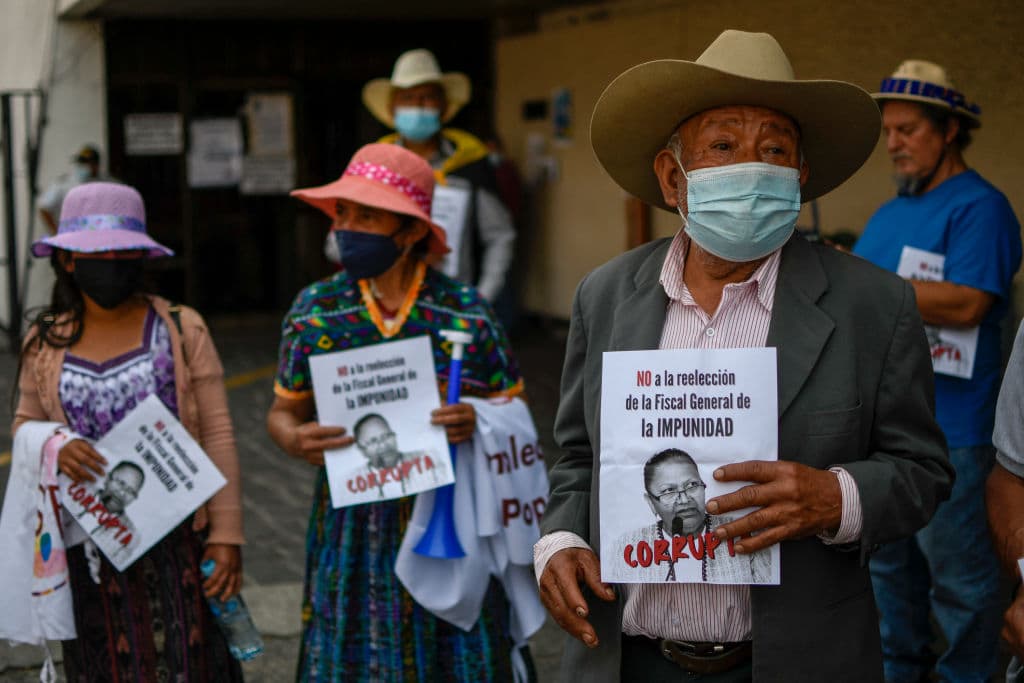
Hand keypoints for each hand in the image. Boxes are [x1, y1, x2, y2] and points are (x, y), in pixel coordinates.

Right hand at [57, 438, 106, 482]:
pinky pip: (69, 473)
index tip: (106, 464)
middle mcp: (71, 451)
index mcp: (78, 444)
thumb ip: (90, 450)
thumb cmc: (75, 446)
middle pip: (85, 460)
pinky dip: (76, 478)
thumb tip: (101, 460)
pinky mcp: (61, 465)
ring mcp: (65, 459)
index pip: (90, 451)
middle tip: (102, 474)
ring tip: (94, 480)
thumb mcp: (82, 443)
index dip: (99, 457)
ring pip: (77, 468)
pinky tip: (82, 481)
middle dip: (95, 467)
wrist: (57, 446)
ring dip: (86, 475)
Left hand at [201, 543, 241, 600]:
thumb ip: (204, 565)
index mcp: (221, 565)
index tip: (202, 586)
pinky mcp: (240, 567)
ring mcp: (236, 568)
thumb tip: (200, 575)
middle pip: (221, 584)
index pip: (213, 579)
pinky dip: (237, 587)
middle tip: (207, 595)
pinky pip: (240, 580)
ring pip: (232, 585)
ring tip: (223, 599)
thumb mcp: (207, 554)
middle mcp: (230, 568)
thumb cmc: (217, 544)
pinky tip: (235, 593)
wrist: (229, 537)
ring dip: (227, 593)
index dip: (207, 585)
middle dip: (213, 591)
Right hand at [285, 422, 352, 465]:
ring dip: (339, 452)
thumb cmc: (305, 431)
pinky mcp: (311, 462)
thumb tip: (340, 429)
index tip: (344, 429)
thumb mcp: (310, 426)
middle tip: (351, 439)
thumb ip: (323, 427)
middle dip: (341, 442)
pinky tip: (342, 454)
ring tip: (349, 448)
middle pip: (327, 445)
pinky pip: (325, 461)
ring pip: (327, 455)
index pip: (323, 432)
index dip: (335, 431)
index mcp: (305, 434)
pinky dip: (334, 458)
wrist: (290, 442)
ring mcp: (308, 455)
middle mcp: (306, 446)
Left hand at [431, 403, 475, 443]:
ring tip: (436, 428)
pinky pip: (457, 439)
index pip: (454, 408)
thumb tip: (435, 411)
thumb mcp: (454, 405)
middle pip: (456, 419)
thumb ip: (445, 405)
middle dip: (442, 420)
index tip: (432, 413)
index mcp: (467, 407)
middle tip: (432, 421)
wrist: (470, 420)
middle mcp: (471, 417)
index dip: (442, 411)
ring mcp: (470, 428)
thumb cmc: (458, 412)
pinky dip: (448, 438)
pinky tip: (441, 436)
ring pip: (456, 430)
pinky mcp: (468, 436)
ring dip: (444, 430)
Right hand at [538, 547, 615, 647]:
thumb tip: (610, 596)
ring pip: (559, 616)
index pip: (566, 587)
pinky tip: (581, 634)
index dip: (575, 601)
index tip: (585, 613)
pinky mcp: (546, 601)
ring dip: (574, 630)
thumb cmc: (573, 556)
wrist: (554, 553)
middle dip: (577, 625)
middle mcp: (548, 582)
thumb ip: (597, 578)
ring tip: (591, 641)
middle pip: (562, 607)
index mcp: (560, 567)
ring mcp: (545, 593)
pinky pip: (557, 617)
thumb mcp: (588, 559)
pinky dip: (570, 627)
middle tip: (592, 638)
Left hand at [705, 461, 841, 553]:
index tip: (717, 475)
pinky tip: (738, 547)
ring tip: (718, 532)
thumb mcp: (789, 469)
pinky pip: (768, 538)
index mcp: (783, 472)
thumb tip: (736, 480)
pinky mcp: (791, 529)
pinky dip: (752, 544)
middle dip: (728, 503)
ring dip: (734, 527)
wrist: (838, 499)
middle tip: (711, 507)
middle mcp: (784, 491)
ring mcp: (788, 512)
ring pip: (756, 520)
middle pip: (751, 496)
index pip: (754, 470)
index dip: (734, 472)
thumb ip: (766, 474)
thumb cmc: (808, 482)